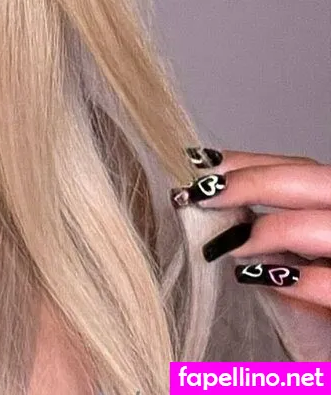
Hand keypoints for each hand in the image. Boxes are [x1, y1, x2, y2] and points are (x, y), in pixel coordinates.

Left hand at [171, 147, 330, 359]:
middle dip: (253, 182)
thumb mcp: (289, 262)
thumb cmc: (312, 316)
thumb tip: (210, 199)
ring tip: (226, 246)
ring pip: (328, 226)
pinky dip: (298, 279)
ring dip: (271, 230)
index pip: (302, 167)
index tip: (201, 162)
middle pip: (318, 181)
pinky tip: (256, 279)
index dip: (252, 161)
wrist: (325, 357)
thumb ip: (266, 230)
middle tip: (200, 195)